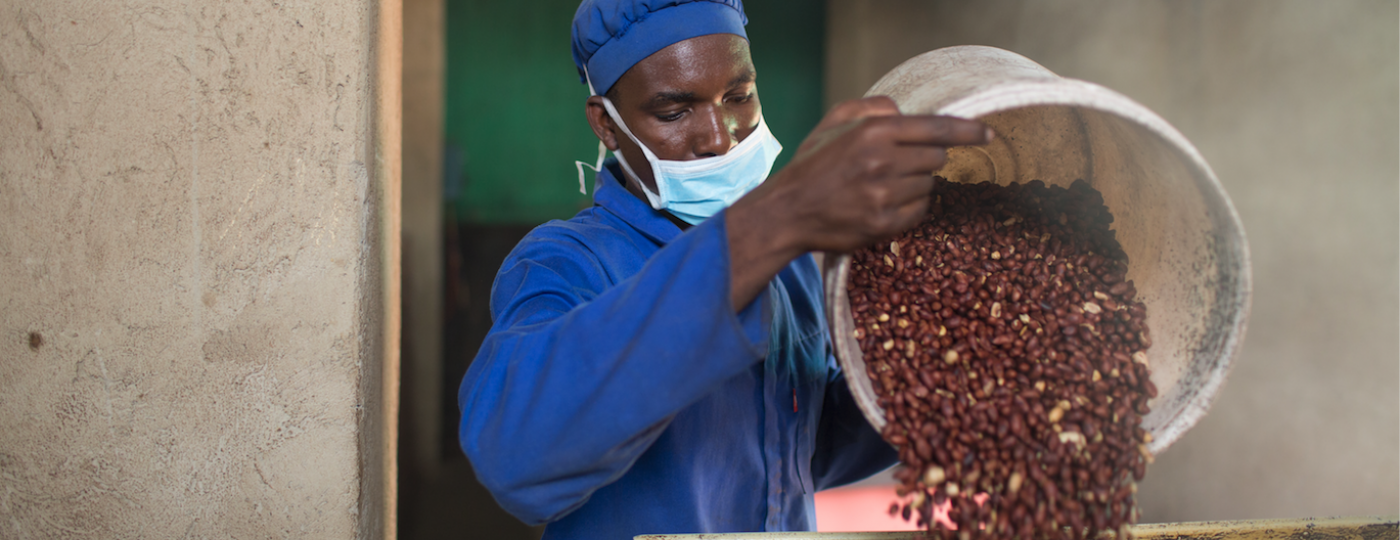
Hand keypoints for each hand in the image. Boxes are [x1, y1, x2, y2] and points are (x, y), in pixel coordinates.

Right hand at [758, 96, 991, 252]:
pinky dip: (909, 207)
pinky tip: (884, 203)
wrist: (788, 211)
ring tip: (882, 185)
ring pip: (928, 186)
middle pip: (936, 158)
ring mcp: (884, 196)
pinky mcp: (884, 224)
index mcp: (874, 133)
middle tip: (899, 164)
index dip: (967, 131)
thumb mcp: (834, 121)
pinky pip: (919, 212)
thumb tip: (905, 111)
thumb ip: (872, 107)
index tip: (986, 134)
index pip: (936, 129)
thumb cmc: (812, 164)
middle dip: (925, 159)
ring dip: (914, 184)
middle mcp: (883, 162)